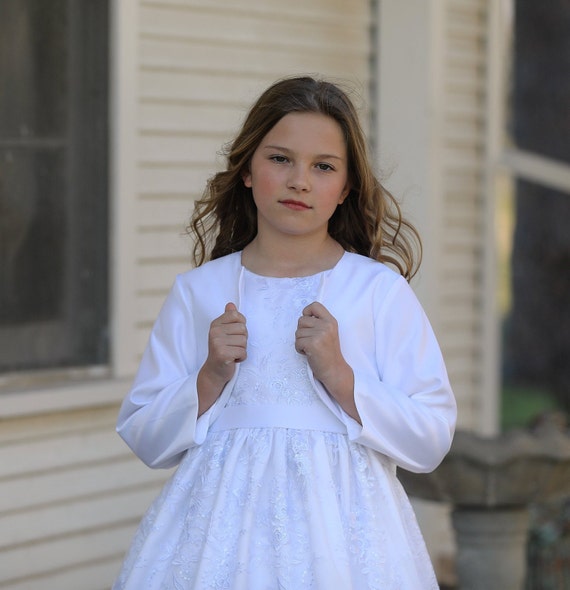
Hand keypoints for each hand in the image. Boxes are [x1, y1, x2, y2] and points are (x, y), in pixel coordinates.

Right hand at [197, 302, 246, 414]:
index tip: (235, 334)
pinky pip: (243, 352)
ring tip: (232, 353)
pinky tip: (233, 359)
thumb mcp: (224, 332)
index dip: (241, 325)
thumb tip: (231, 304)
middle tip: (233, 346)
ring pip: (244, 341)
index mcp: (215, 324)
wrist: (214, 371)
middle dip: (243, 339)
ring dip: (242, 349)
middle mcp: (214, 331)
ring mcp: (217, 342)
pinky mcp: (222, 354)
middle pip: (243, 329)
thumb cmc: (223, 350)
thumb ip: (228, 318)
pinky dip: (241, 357)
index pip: (236, 315)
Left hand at [295, 302, 357, 420]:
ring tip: (312, 348)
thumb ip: (319, 323)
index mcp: (331, 321)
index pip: (314, 305)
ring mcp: (320, 334)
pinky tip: (309, 354)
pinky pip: (296, 342)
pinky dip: (299, 349)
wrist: (335, 371)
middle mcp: (326, 325)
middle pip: (301, 320)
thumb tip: (303, 315)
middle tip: (312, 341)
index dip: (307, 312)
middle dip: (302, 331)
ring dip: (300, 342)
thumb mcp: (328, 332)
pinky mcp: (312, 344)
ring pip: (297, 332)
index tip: (308, 322)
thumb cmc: (328, 353)